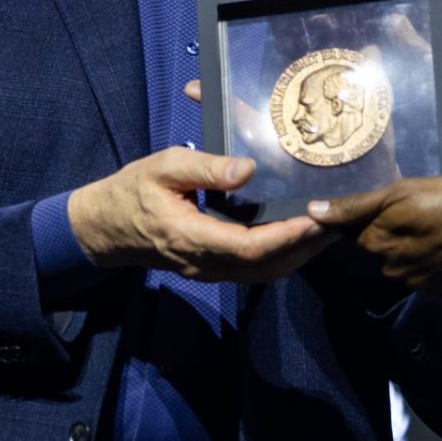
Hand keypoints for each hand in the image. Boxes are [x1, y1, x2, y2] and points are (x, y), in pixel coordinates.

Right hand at [68, 148, 329, 281]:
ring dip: (297, 255)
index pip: (249, 246)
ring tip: (326, 230)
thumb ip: (205, 167)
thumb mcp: (163, 167)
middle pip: (264, 266)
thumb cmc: (132, 191)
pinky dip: (281, 257)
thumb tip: (247, 169)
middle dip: (304, 247)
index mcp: (191, 236)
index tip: (315, 218)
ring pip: (262, 273)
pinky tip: (297, 238)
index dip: (286, 236)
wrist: (105, 228)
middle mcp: (203, 263)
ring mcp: (207, 271)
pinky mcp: (211, 269)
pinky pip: (253, 271)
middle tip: (336, 222)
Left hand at [307, 169, 441, 293]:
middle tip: (417, 213)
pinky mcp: (438, 290)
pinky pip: (421, 275)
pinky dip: (428, 262)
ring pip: (398, 264)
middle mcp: (392, 268)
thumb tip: (312, 213)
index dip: (366, 219)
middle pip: (375, 250)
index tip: (385, 208)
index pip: (353, 234)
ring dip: (408, 249)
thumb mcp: (403, 191)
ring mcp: (416, 282)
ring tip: (435, 226)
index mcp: (379, 241)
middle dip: (388, 234)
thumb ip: (356, 206)